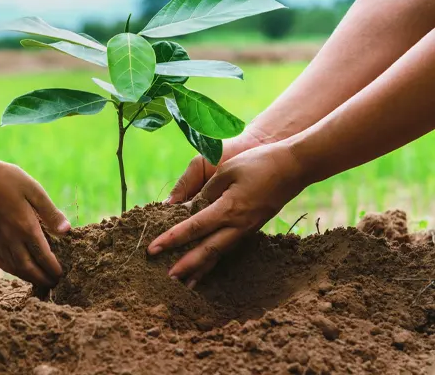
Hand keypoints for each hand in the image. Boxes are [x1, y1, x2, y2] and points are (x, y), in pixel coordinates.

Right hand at [0, 157, 69, 286]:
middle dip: (43, 279)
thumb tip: (67, 231)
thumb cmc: (6, 179)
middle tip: (53, 284)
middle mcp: (12, 239)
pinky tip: (16, 270)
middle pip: (30, 268)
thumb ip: (50, 213)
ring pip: (14, 268)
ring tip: (38, 281)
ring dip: (28, 278)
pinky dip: (11, 270)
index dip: (54, 269)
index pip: (44, 256)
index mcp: (27, 227)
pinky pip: (1, 261)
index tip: (61, 275)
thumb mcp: (34, 190)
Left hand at [148, 142, 307, 287]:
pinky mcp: (250, 227)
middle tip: (166, 279)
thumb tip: (191, 208)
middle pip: (207, 251)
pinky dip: (214, 260)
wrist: (294, 167)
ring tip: (185, 284)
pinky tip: (206, 268)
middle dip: (186, 266)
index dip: (171, 239)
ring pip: (219, 253)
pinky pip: (228, 248)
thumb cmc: (258, 163)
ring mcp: (246, 228)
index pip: (193, 228)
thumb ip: (207, 191)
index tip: (153, 249)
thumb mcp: (227, 170)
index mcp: (228, 208)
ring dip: (201, 269)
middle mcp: (238, 224)